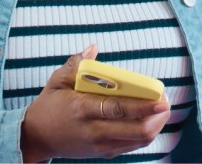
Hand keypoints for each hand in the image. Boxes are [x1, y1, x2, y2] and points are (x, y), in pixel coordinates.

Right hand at [20, 46, 171, 162]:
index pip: (119, 110)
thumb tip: (93, 48)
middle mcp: (94, 130)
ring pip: (137, 140)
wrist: (36, 137)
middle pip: (136, 130)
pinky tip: (149, 121)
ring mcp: (100, 145)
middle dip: (157, 117)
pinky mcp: (103, 153)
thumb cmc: (49, 105)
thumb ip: (76, 64)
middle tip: (165, 102)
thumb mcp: (57, 81)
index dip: (143, 106)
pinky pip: (132, 146)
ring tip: (161, 111)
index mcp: (83, 109)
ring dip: (155, 126)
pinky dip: (145, 134)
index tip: (161, 99)